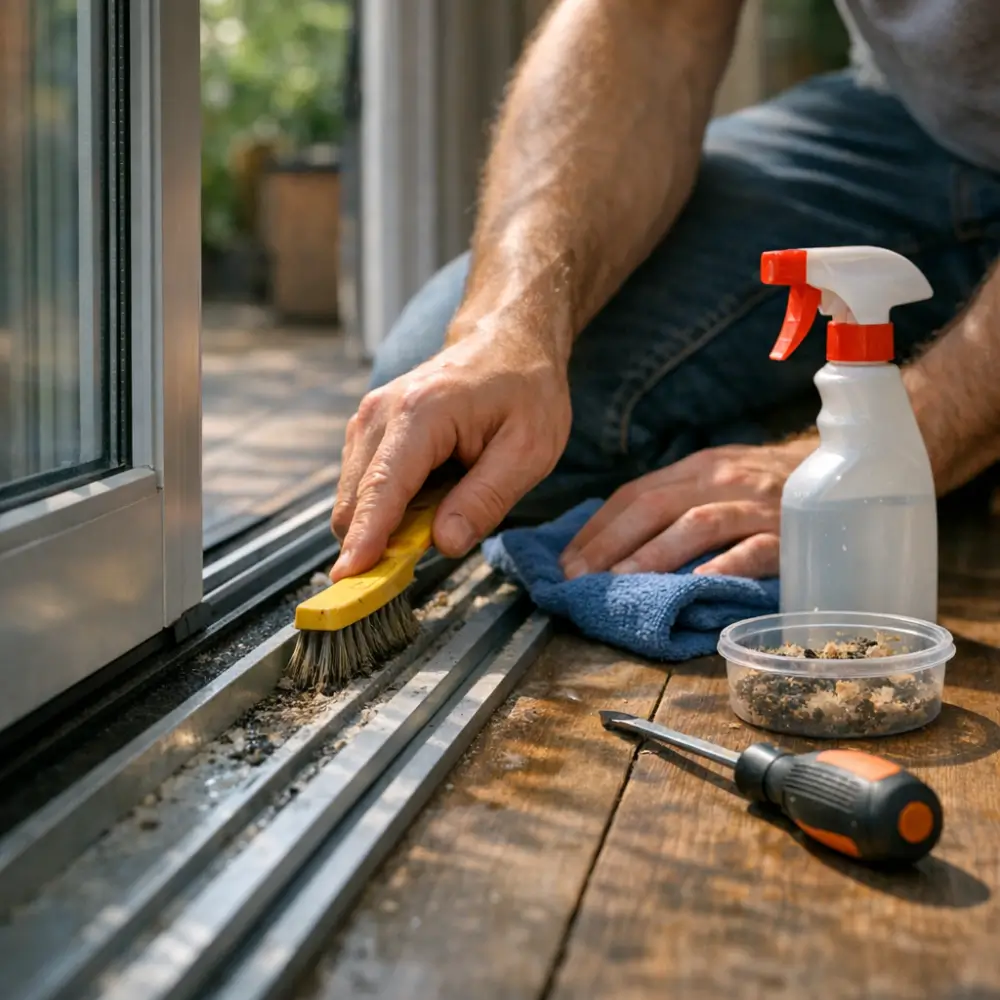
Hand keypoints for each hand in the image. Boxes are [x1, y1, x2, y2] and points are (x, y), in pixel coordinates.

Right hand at [331, 326, 571, 580]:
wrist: (508, 339)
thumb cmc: (525, 388)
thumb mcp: (529, 449)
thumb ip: (485, 499)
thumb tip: (443, 544)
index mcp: (420, 414)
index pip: (382, 490)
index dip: (365, 541)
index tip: (348, 580)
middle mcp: (380, 414)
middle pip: (356, 501)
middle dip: (372, 546)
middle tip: (412, 573)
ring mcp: (369, 420)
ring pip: (355, 498)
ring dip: (382, 527)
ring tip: (439, 520)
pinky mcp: (369, 430)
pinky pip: (364, 487)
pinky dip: (386, 510)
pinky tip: (429, 501)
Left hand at [559, 438, 816, 579]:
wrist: (851, 468)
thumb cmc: (772, 485)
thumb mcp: (720, 481)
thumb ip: (677, 503)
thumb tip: (615, 544)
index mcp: (698, 468)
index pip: (635, 493)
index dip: (597, 527)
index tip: (566, 560)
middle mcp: (722, 480)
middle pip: (654, 505)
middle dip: (610, 542)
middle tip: (578, 576)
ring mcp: (758, 505)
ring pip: (697, 524)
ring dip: (653, 554)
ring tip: (621, 581)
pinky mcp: (792, 533)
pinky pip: (754, 549)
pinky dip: (724, 566)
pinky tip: (697, 586)